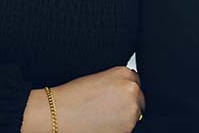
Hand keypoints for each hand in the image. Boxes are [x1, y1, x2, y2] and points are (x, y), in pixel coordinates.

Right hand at [24, 66, 144, 132]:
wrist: (59, 112)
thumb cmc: (74, 94)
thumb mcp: (100, 78)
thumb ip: (117, 82)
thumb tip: (129, 91)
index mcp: (123, 72)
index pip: (136, 81)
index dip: (125, 89)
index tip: (117, 95)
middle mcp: (131, 89)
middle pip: (138, 97)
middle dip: (128, 102)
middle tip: (110, 107)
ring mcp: (132, 110)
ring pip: (135, 114)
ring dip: (125, 115)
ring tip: (104, 115)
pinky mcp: (127, 129)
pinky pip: (129, 127)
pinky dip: (120, 127)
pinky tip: (104, 123)